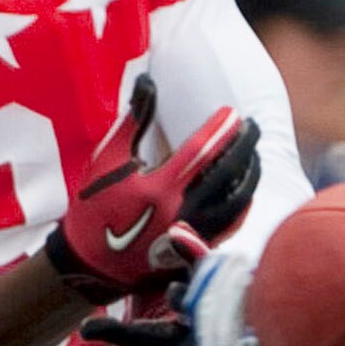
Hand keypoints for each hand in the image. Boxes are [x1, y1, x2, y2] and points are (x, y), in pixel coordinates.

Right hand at [48, 77, 259, 301]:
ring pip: (235, 202)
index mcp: (159, 188)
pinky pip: (230, 226)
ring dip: (249, 175)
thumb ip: (134, 120)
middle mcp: (182, 212)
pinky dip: (242, 205)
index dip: (219, 128)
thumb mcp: (108, 159)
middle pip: (226, 174)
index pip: (201, 151)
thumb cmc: (94, 206)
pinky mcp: (194, 250)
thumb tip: (149, 82)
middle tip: (253, 126)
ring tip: (253, 154)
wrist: (91, 263)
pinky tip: (246, 189)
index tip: (231, 111)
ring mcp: (192, 234)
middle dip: (244, 146)